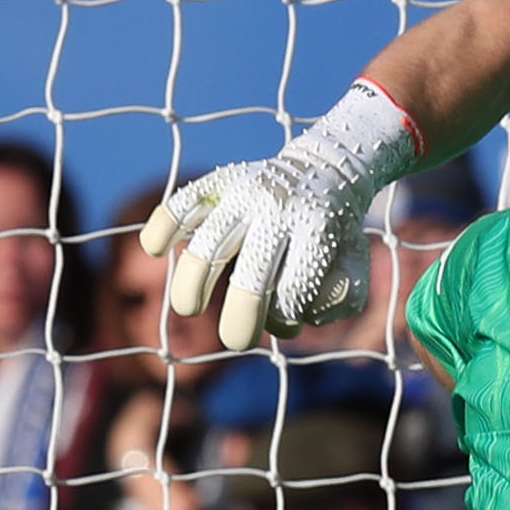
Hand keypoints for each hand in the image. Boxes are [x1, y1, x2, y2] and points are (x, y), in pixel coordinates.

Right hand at [142, 82, 422, 350]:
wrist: (327, 168)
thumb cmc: (336, 232)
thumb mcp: (354, 266)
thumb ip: (337, 302)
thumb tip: (290, 322)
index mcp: (318, 229)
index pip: (291, 293)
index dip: (285, 320)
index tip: (289, 320)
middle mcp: (279, 209)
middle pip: (251, 275)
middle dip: (240, 319)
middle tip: (235, 342)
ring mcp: (244, 193)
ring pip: (208, 245)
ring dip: (192, 286)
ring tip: (189, 308)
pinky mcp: (219, 182)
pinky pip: (182, 203)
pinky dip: (162, 227)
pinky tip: (155, 249)